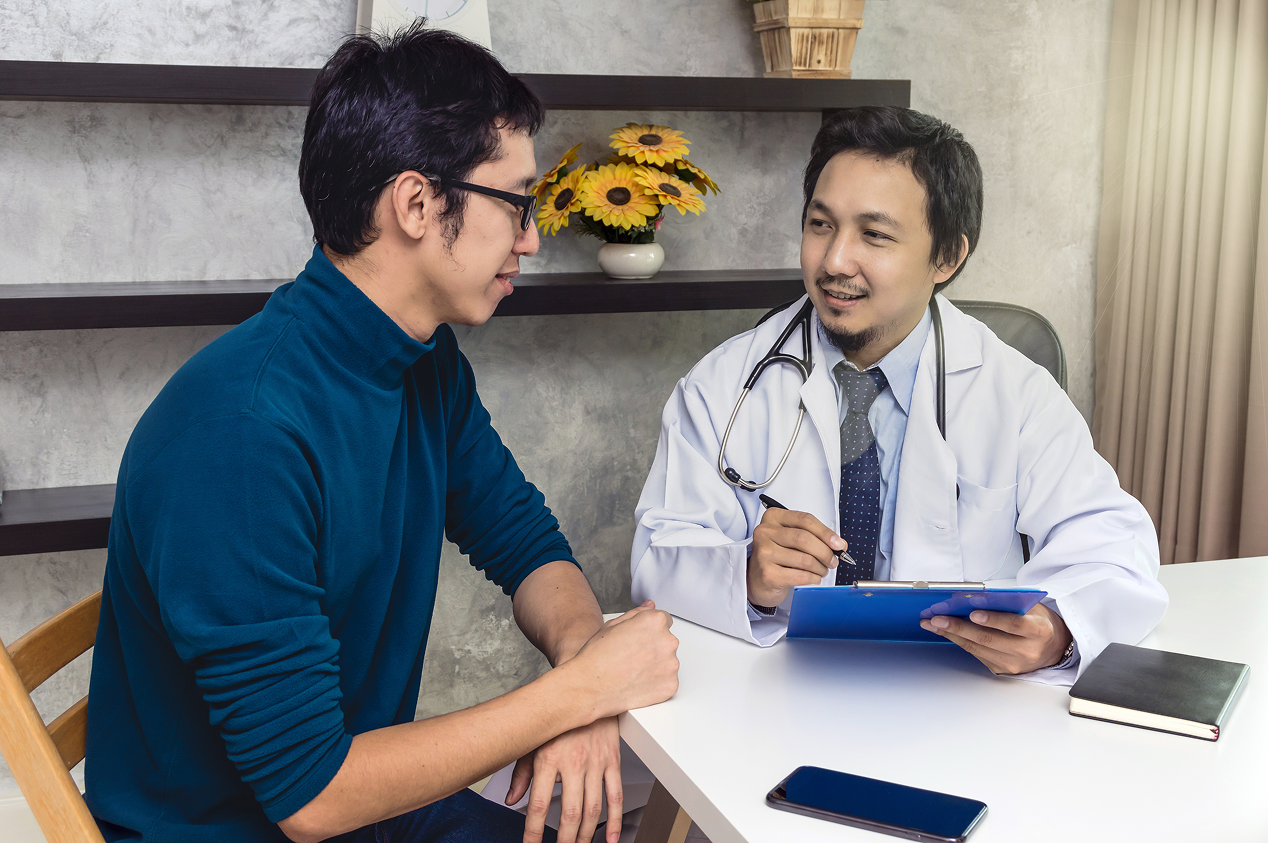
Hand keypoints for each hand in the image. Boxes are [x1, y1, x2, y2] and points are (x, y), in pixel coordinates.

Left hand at [512, 717, 621, 843]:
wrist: (587, 691)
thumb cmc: (558, 719)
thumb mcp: (532, 742)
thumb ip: (521, 774)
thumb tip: (512, 800)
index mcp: (549, 758)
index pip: (539, 805)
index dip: (534, 831)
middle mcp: (574, 762)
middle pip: (570, 812)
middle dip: (565, 840)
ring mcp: (596, 762)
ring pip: (593, 809)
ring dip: (587, 835)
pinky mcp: (613, 760)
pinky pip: (616, 795)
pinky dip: (615, 820)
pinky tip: (611, 837)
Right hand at [563, 601, 678, 719]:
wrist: (590, 687)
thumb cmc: (597, 657)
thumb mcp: (613, 625)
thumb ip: (637, 613)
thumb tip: (650, 606)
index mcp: (655, 622)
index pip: (665, 620)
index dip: (650, 630)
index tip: (640, 639)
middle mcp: (668, 642)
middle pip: (667, 641)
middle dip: (654, 647)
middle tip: (633, 656)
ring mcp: (671, 666)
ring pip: (668, 662)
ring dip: (656, 665)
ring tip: (633, 671)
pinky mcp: (670, 686)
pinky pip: (668, 681)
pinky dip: (656, 683)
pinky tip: (638, 682)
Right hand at [747, 508, 845, 606]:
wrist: (757, 579)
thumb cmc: (778, 556)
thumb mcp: (791, 538)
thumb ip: (812, 536)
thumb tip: (839, 545)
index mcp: (773, 517)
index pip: (805, 520)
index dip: (826, 532)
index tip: (839, 544)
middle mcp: (765, 532)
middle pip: (804, 539)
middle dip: (825, 552)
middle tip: (833, 561)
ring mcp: (764, 553)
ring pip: (805, 559)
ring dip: (820, 567)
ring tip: (822, 570)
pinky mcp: (767, 573)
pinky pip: (800, 575)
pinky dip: (813, 578)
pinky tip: (813, 577)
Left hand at [920, 603, 1071, 673]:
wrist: (1052, 646)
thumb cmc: (1038, 621)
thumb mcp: (1031, 606)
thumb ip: (1008, 602)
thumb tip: (975, 597)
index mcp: (1038, 631)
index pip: (1015, 625)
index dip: (993, 619)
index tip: (973, 612)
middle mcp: (1027, 650)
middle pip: (989, 639)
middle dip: (959, 627)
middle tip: (938, 618)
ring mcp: (1014, 663)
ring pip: (978, 648)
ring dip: (952, 635)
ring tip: (933, 624)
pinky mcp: (1002, 670)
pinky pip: (977, 654)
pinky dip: (959, 642)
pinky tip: (946, 632)